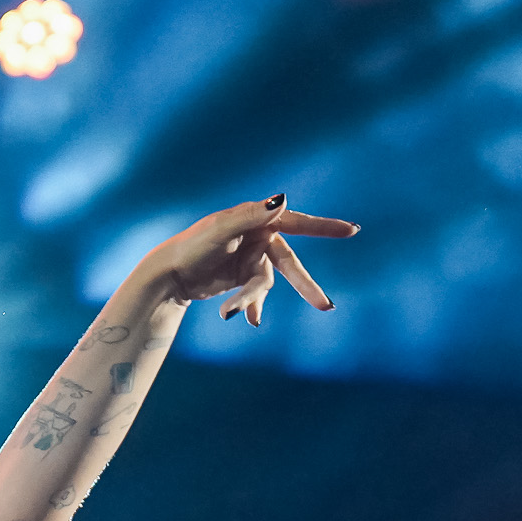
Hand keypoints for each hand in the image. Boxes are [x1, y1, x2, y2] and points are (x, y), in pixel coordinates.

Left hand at [133, 194, 359, 325]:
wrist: (169, 273)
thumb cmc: (192, 247)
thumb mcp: (221, 231)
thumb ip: (252, 216)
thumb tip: (283, 200)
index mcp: (257, 219)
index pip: (298, 222)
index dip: (325, 227)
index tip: (352, 230)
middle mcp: (258, 237)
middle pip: (289, 264)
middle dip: (305, 286)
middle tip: (325, 306)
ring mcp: (251, 257)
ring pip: (266, 284)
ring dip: (250, 299)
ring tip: (229, 312)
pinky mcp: (243, 276)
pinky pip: (256, 294)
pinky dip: (251, 306)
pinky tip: (248, 320)